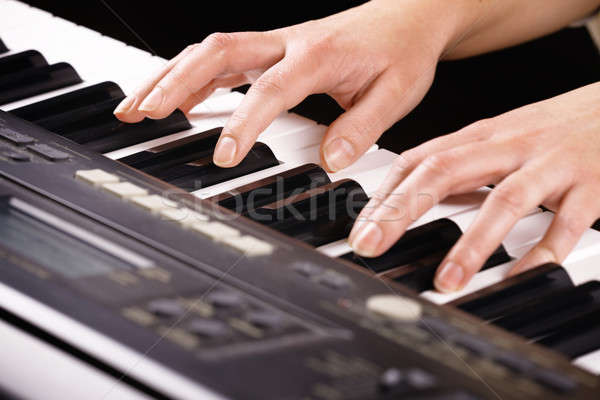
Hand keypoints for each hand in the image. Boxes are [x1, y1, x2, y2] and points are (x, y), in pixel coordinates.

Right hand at [113, 0, 467, 170]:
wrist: (406, 18)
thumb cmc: (400, 53)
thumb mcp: (396, 93)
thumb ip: (362, 127)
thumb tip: (331, 161)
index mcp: (318, 56)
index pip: (271, 89)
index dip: (244, 122)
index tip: (223, 155)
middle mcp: (287, 44)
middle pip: (219, 53)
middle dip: (176, 82)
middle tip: (145, 114)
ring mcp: (275, 44)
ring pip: (210, 51)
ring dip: (170, 75)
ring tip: (137, 106)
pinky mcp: (271, 49)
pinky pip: (221, 58)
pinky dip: (190, 75)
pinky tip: (174, 97)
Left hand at [349, 82, 599, 292]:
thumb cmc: (552, 127)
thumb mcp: (498, 137)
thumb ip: (459, 165)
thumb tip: (415, 193)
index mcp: (480, 136)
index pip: (419, 160)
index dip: (385, 193)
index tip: (361, 227)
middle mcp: (508, 146)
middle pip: (443, 173)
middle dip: (401, 211)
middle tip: (372, 245)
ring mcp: (549, 165)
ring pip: (503, 201)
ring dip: (471, 244)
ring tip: (446, 280)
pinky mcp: (591, 185)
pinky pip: (564, 224)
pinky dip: (541, 252)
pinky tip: (520, 276)